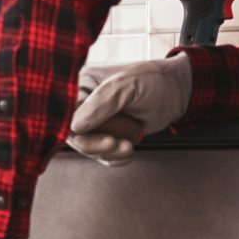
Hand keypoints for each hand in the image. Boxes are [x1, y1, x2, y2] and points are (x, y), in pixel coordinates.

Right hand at [68, 55, 192, 162]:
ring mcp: (94, 121)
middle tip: (114, 143)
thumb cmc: (154, 81)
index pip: (62, 110)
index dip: (72, 126)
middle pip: (72, 133)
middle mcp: (83, 103)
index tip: (89, 133)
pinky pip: (100, 154)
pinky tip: (127, 151)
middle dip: (94, 144)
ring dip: (107, 152)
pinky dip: (114, 157)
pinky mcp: (106, 135)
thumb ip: (101, 103)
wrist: (176, 94)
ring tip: (128, 145)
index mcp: (81, 83)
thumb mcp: (128, 86)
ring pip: (86, 147)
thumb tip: (74, 125)